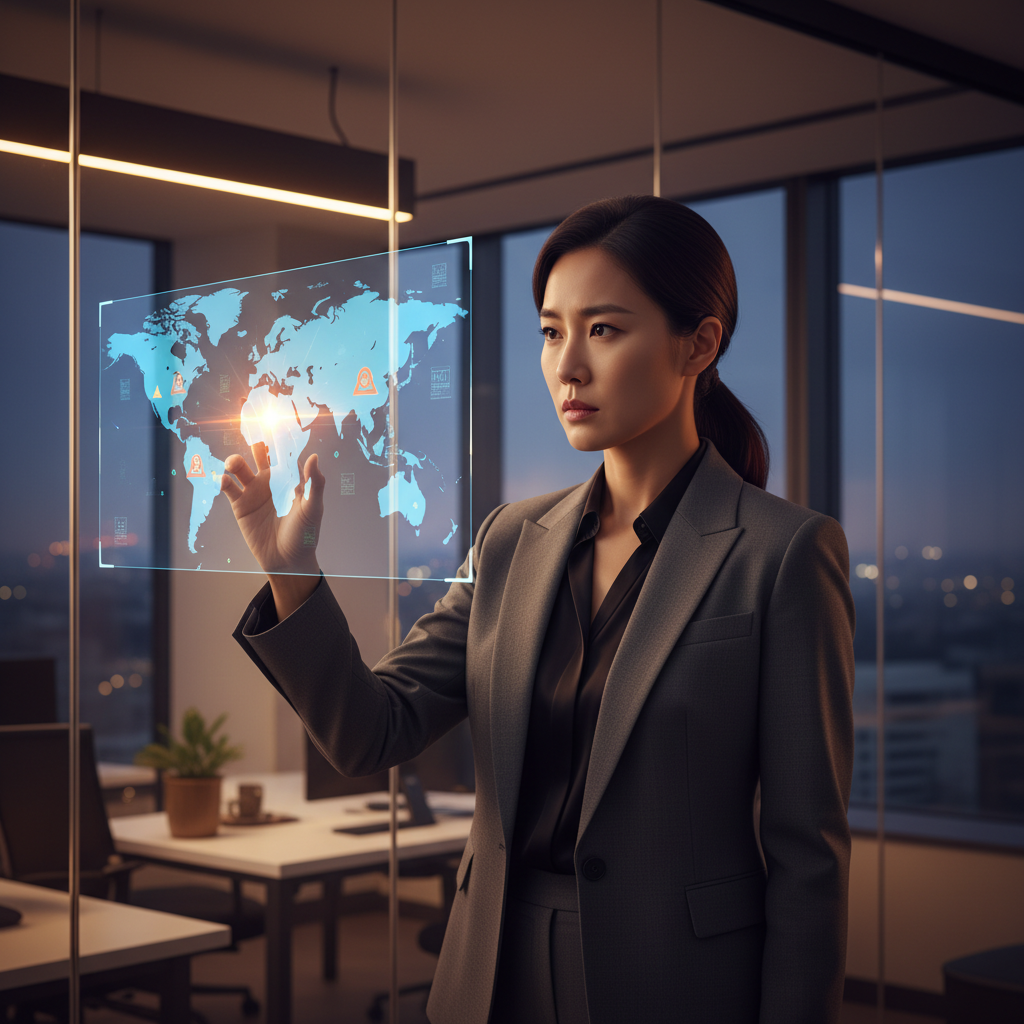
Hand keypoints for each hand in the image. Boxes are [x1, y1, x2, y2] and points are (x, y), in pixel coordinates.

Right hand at [221, 444, 325, 617]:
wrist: (288, 560)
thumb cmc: (305, 533)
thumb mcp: (313, 508)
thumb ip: (314, 483)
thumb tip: (313, 456)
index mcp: (290, 477)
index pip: (284, 452)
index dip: (279, 436)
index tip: (273, 418)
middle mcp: (271, 480)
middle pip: (259, 454)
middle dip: (254, 442)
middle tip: (248, 431)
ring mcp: (254, 492)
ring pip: (240, 468)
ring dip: (235, 461)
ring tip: (234, 464)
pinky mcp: (240, 505)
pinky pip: (229, 488)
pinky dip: (224, 481)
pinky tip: (225, 480)